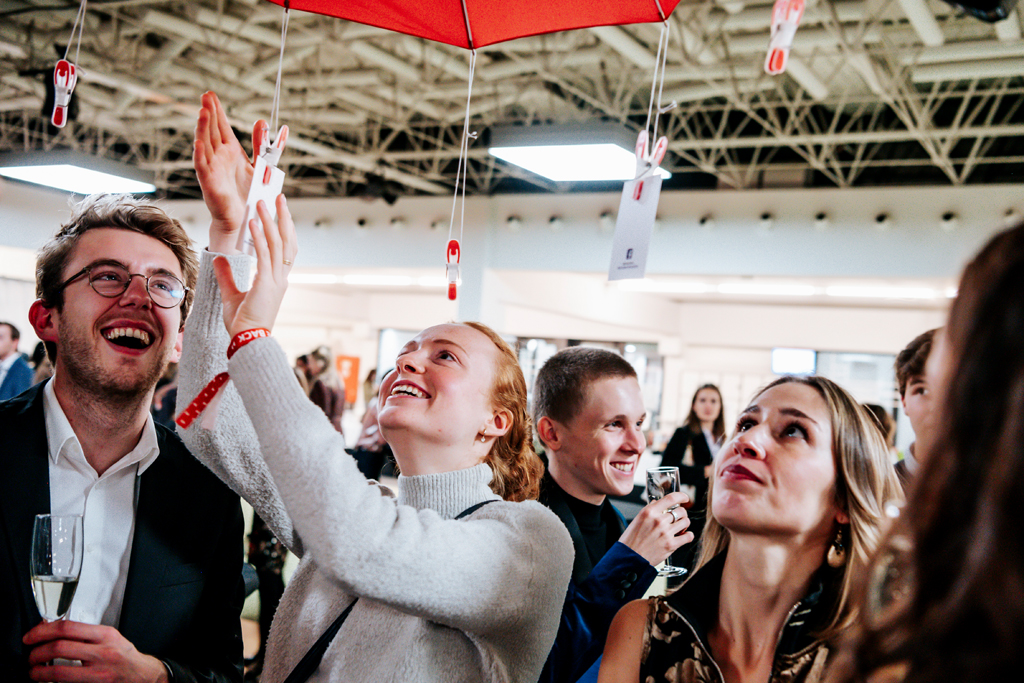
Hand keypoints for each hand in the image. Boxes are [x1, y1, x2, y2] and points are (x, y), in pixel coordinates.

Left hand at [23, 620, 168, 682]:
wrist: (143, 676)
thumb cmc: (124, 657)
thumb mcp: (109, 638)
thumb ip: (85, 634)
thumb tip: (52, 629)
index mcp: (105, 635)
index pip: (67, 628)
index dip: (42, 631)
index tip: (31, 636)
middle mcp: (103, 653)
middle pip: (59, 648)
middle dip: (37, 653)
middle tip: (31, 656)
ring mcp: (99, 673)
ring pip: (59, 672)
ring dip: (39, 672)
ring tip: (34, 671)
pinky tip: (47, 682)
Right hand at [194, 91, 272, 253]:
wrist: (244, 219)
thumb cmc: (250, 194)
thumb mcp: (262, 166)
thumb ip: (266, 146)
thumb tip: (273, 125)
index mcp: (230, 151)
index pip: (222, 127)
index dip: (217, 111)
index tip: (211, 94)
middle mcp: (219, 157)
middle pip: (212, 131)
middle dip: (209, 113)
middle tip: (206, 95)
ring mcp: (212, 169)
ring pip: (205, 145)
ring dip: (203, 129)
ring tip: (203, 112)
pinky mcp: (209, 183)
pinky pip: (203, 167)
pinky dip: (200, 155)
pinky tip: (199, 143)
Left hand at [213, 195, 296, 337]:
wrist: (247, 341)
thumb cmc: (242, 324)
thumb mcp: (231, 294)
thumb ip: (226, 275)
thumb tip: (219, 259)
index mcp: (276, 281)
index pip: (285, 250)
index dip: (283, 230)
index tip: (279, 212)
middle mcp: (280, 278)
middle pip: (287, 241)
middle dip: (283, 218)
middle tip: (278, 198)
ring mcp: (276, 280)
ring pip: (278, 244)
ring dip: (270, 221)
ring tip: (263, 203)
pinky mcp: (266, 283)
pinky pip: (264, 255)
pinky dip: (260, 236)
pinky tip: (254, 222)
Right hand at [617, 490, 692, 566]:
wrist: (629, 558)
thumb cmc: (631, 541)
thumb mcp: (637, 520)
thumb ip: (649, 510)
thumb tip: (658, 503)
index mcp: (649, 512)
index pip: (671, 498)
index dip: (681, 496)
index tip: (684, 498)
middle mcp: (658, 521)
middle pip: (681, 511)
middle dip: (682, 514)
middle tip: (678, 518)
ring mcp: (666, 533)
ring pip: (686, 522)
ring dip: (684, 524)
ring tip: (679, 528)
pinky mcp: (671, 545)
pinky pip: (688, 536)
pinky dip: (688, 535)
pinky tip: (684, 536)